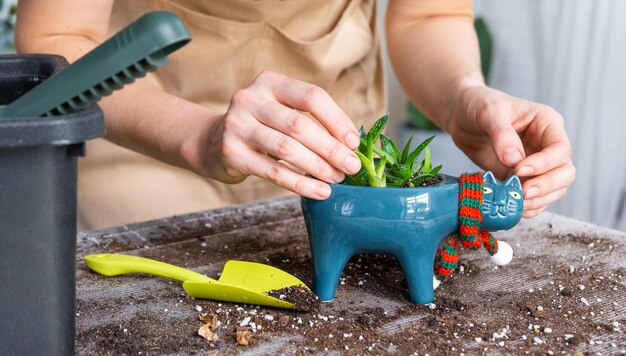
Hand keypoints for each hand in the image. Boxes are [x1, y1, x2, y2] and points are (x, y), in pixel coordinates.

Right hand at [189, 71, 362, 199]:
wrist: (212, 142)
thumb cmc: (261, 128)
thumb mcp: (281, 112)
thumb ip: (310, 121)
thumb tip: (352, 145)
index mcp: (270, 82)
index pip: (311, 96)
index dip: (337, 120)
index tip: (354, 142)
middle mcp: (250, 99)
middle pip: (300, 125)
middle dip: (331, 148)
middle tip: (352, 167)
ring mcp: (237, 125)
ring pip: (287, 148)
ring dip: (318, 167)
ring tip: (337, 179)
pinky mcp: (231, 152)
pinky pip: (274, 172)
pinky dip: (301, 184)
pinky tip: (320, 192)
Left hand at [444, 85, 575, 217]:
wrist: (462, 116)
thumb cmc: (478, 105)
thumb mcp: (488, 112)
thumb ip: (502, 134)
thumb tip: (513, 161)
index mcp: (547, 123)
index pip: (560, 149)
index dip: (544, 164)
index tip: (518, 170)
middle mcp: (547, 144)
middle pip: (565, 172)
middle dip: (546, 186)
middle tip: (522, 193)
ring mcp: (537, 164)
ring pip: (555, 189)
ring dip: (539, 200)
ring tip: (516, 202)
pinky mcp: (522, 178)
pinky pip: (536, 197)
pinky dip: (528, 206)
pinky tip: (512, 207)